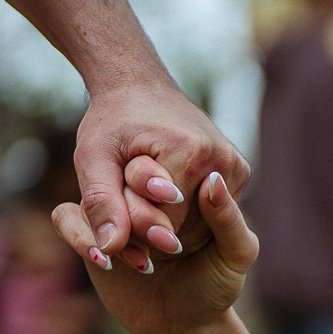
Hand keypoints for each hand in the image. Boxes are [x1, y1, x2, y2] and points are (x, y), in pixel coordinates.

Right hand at [50, 168, 253, 333]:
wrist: (186, 325)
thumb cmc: (216, 285)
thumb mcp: (236, 254)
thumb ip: (229, 219)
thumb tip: (214, 181)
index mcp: (182, 185)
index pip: (162, 162)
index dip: (162, 182)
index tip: (175, 199)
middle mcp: (144, 192)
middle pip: (124, 174)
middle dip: (141, 209)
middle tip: (168, 244)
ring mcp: (113, 209)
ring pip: (94, 193)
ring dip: (113, 224)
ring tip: (145, 263)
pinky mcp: (87, 232)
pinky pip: (65, 217)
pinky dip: (81, 236)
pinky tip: (106, 262)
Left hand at [73, 76, 250, 272]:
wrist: (140, 84)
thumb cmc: (111, 121)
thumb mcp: (92, 159)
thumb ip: (100, 204)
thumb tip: (110, 249)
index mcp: (188, 154)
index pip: (164, 226)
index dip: (136, 226)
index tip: (118, 209)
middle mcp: (221, 160)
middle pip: (186, 227)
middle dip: (155, 223)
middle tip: (130, 198)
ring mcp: (236, 165)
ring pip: (202, 223)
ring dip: (172, 219)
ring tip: (149, 192)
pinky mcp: (240, 169)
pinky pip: (213, 210)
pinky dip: (189, 209)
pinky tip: (169, 189)